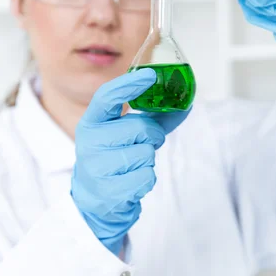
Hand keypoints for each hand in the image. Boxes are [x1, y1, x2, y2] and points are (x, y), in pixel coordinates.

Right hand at [71, 69, 188, 255]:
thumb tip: (187, 103)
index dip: (129, 85)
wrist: (96, 199)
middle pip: (140, 128)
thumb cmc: (115, 158)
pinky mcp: (109, 190)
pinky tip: (132, 181)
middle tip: (141, 144)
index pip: (107, 96)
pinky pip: (147, 176)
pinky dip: (147, 178)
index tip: (151, 75)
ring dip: (148, 159)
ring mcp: (96, 167)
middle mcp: (89, 142)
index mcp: (91, 122)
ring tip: (132, 165)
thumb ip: (154, 118)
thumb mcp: (127, 134)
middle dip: (151, 136)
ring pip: (146, 153)